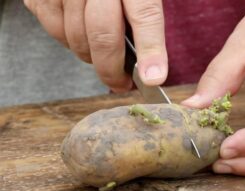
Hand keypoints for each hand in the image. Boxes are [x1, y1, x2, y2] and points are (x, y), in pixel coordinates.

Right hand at [24, 0, 167, 91]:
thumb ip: (142, 16)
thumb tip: (150, 65)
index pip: (145, 14)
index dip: (150, 49)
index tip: (153, 78)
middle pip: (103, 34)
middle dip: (112, 69)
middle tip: (121, 84)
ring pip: (76, 37)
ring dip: (91, 57)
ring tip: (102, 55)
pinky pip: (54, 29)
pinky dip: (68, 41)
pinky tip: (81, 35)